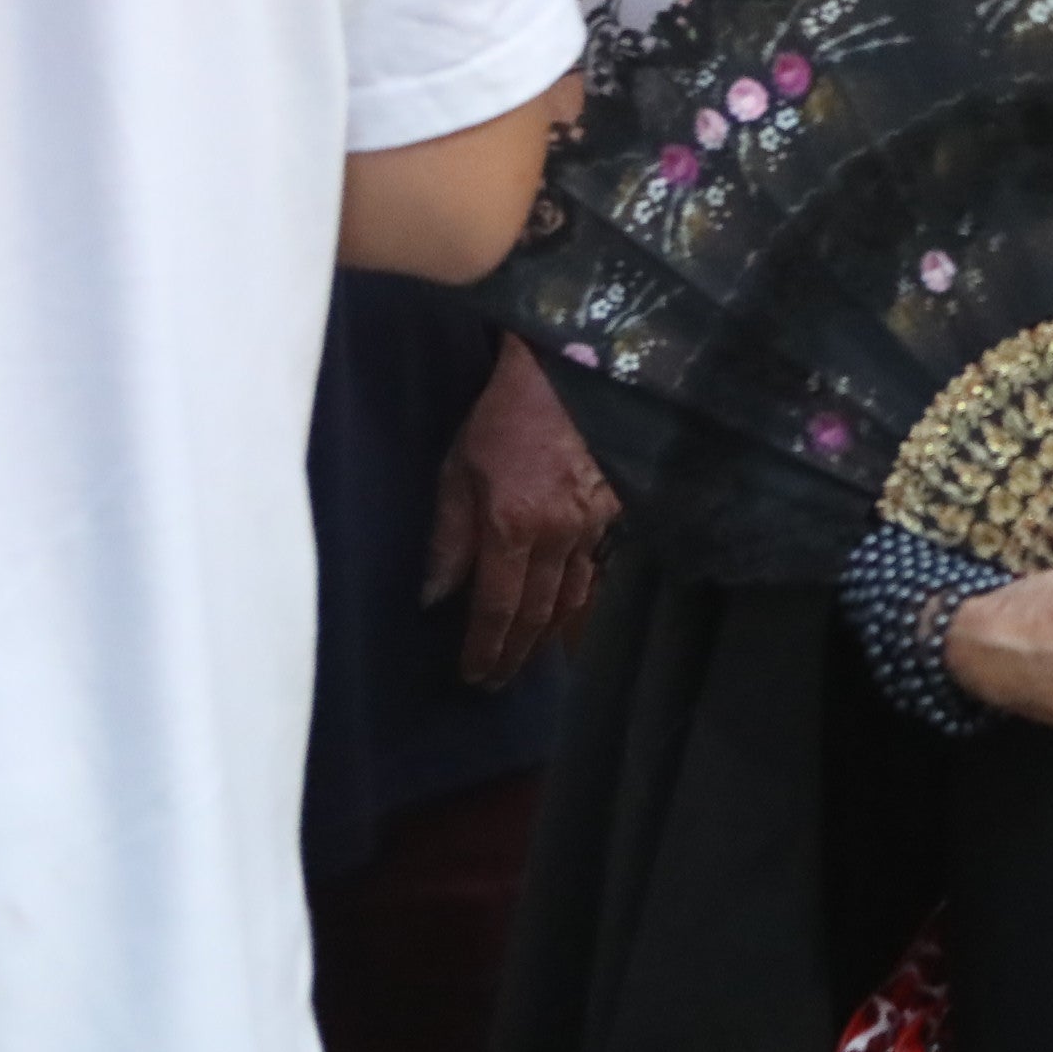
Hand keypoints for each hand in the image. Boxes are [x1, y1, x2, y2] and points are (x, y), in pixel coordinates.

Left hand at [426, 336, 619, 685]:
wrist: (568, 370)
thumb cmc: (501, 416)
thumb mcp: (456, 470)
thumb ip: (447, 537)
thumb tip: (434, 595)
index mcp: (513, 528)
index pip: (498, 609)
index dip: (485, 648)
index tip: (472, 676)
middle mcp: (560, 536)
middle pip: (540, 614)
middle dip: (517, 653)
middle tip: (498, 680)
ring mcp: (596, 524)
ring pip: (575, 596)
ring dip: (552, 633)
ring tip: (533, 656)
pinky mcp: (618, 508)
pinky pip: (597, 564)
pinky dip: (580, 594)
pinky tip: (569, 606)